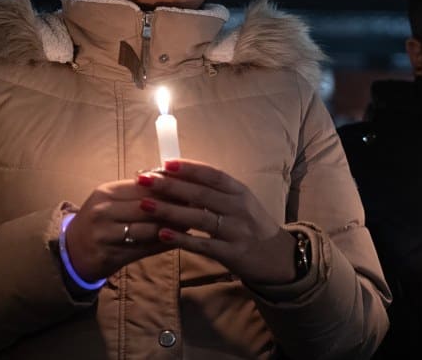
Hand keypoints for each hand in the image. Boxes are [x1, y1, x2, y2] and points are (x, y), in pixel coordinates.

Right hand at [64, 176, 187, 281]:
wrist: (72, 252)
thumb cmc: (98, 222)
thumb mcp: (111, 201)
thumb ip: (138, 193)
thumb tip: (174, 183)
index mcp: (106, 192)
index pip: (144, 185)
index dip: (169, 186)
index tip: (192, 186)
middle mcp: (104, 211)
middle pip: (148, 206)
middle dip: (176, 205)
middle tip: (200, 204)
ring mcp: (106, 234)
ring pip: (149, 228)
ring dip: (173, 226)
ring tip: (194, 222)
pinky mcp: (111, 255)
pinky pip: (144, 249)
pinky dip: (163, 243)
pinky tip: (178, 240)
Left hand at [137, 158, 296, 285]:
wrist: (277, 258)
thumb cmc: (250, 225)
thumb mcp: (239, 202)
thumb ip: (214, 191)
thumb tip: (177, 175)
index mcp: (240, 191)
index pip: (212, 175)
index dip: (189, 168)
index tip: (165, 163)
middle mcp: (239, 208)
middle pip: (201, 194)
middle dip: (170, 186)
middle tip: (144, 179)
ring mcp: (236, 231)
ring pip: (199, 218)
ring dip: (170, 211)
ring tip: (145, 204)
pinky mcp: (232, 253)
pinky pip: (203, 245)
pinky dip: (182, 239)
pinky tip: (162, 234)